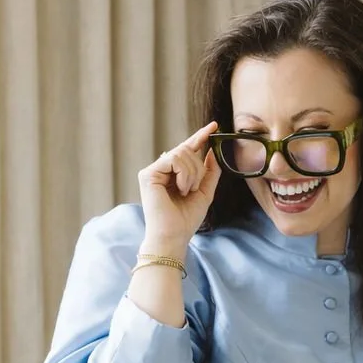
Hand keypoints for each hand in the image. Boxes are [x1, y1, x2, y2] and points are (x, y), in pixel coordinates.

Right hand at [137, 121, 220, 253]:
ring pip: (181, 153)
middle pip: (187, 150)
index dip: (200, 136)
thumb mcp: (205, 192)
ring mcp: (153, 171)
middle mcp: (161, 169)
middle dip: (198, 169)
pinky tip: (181, 189)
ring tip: (186, 192)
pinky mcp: (147, 174)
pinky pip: (173, 159)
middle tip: (194, 189)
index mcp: (173, 174)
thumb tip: (213, 149)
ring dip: (192, 174)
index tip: (214, 126)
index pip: (188, 150)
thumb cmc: (186, 219)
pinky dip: (184, 174)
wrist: (174, 236)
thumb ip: (210, 171)